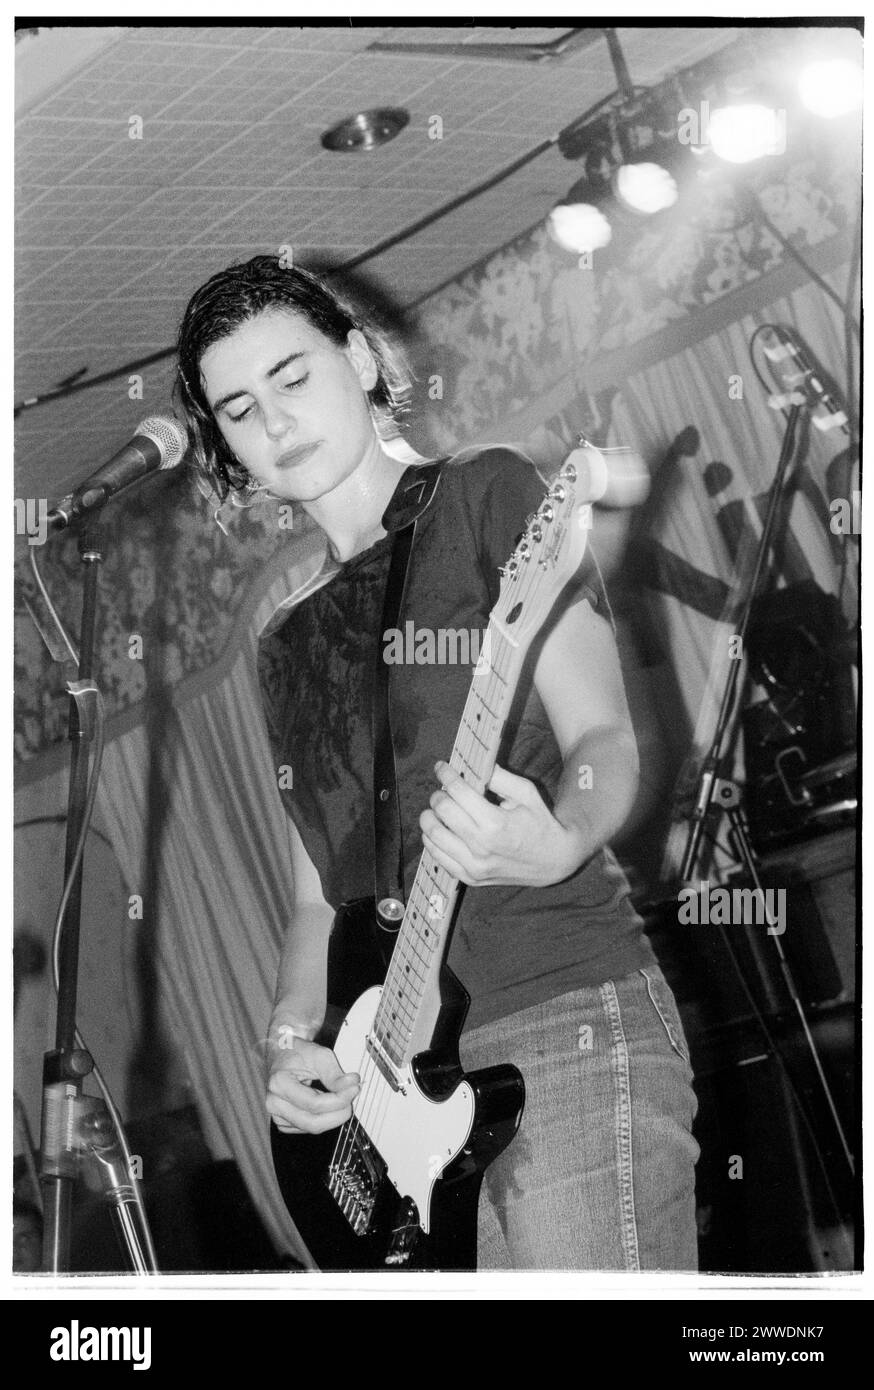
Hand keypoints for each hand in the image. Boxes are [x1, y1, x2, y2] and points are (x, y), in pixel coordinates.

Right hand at [266, 1037, 359, 1135]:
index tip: (355, 1088)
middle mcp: (274, 1103)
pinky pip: (308, 1128)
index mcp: (279, 1083)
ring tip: (341, 1097)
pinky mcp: (284, 1122)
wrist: (283, 1054)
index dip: (339, 1099)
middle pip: (313, 1122)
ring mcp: (277, 1115)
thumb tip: (351, 1086)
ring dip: (333, 1116)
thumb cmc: (298, 1052)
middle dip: (339, 1113)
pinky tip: (327, 1104)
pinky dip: (323, 1119)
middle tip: (352, 1096)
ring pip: (312, 1128)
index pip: (314, 1104)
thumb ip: (335, 1074)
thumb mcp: (319, 1055)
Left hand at [419, 761, 584, 887]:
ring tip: (440, 810)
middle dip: (438, 795)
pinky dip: (433, 839)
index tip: (441, 767)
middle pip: (441, 811)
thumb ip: (499, 777)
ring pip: (432, 835)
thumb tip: (474, 764)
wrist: (554, 861)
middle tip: (444, 790)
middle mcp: (481, 847)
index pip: (457, 792)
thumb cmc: (540, 823)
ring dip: (430, 817)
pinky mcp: (470, 878)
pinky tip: (443, 829)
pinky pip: (436, 856)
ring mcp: (473, 866)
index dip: (446, 774)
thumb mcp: (527, 793)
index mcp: (495, 823)